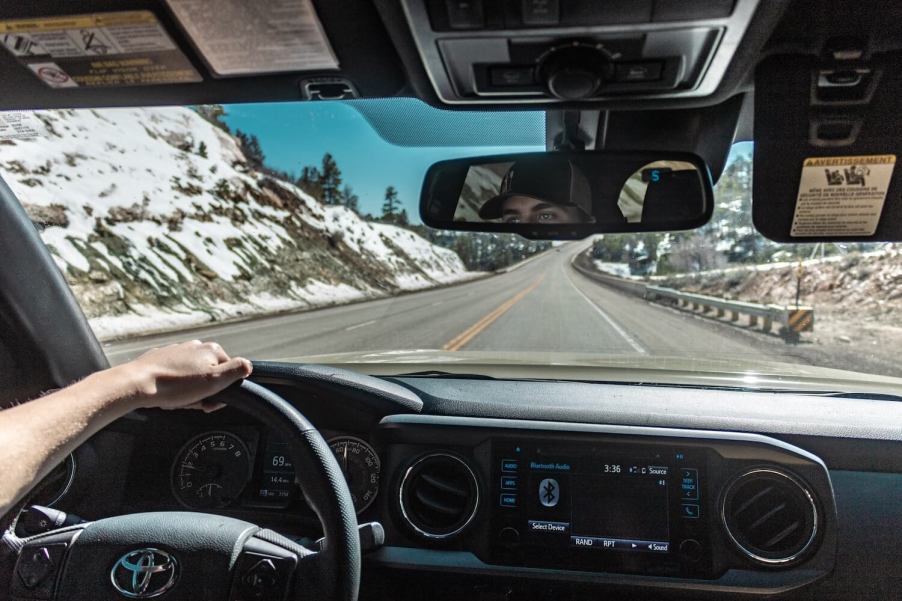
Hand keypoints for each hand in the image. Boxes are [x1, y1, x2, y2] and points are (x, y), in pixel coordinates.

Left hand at [121, 340, 251, 411]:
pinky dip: (173, 386)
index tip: (209, 400)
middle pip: (209, 375)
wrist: (137, 384)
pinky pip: (174, 375)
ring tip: (176, 399)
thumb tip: (248, 365)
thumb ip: (236, 370)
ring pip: (191, 377)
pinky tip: (166, 394)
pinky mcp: (160, 359)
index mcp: (211, 350)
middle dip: (202, 392)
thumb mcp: (214, 381)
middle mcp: (195, 346)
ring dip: (188, 391)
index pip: (228, 373)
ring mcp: (177, 351)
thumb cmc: (175, 385)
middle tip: (191, 402)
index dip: (220, 391)